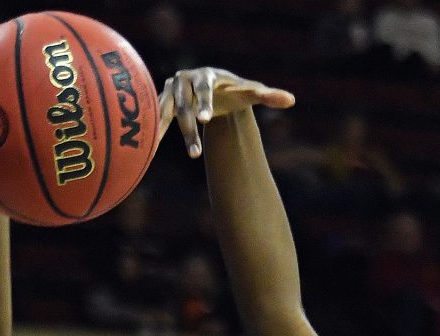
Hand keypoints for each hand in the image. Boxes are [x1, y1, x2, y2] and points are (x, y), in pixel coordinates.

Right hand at [158, 67, 294, 157]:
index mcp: (207, 76)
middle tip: (196, 154)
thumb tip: (291, 100)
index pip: (204, 88)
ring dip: (166, 133)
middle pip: (184, 104)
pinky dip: (153, 133)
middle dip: (188, 128)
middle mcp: (185, 80)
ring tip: (168, 156)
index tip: (206, 120)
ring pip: (166, 113)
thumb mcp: (249, 92)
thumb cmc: (233, 92)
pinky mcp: (161, 102)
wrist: (211, 90)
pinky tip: (148, 151)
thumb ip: (268, 96)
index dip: (204, 102)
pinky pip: (155, 118)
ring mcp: (171, 91)